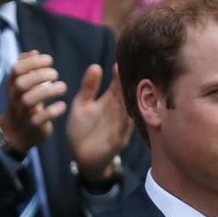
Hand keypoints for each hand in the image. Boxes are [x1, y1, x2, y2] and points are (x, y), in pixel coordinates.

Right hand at [0, 50, 67, 154]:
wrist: (16, 133)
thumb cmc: (23, 104)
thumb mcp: (21, 85)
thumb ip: (27, 68)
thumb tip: (34, 52)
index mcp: (12, 85)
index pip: (17, 69)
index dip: (33, 62)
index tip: (49, 60)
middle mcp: (14, 98)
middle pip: (21, 83)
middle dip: (39, 75)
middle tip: (56, 74)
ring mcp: (21, 113)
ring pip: (29, 100)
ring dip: (47, 91)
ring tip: (63, 87)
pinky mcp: (31, 126)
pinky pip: (39, 119)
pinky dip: (51, 112)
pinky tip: (62, 106)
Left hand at [66, 63, 131, 181]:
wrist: (81, 156)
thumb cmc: (82, 128)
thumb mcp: (82, 105)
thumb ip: (88, 87)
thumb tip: (96, 66)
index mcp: (110, 100)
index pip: (118, 84)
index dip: (120, 73)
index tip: (121, 60)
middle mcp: (120, 111)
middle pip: (129, 96)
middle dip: (132, 85)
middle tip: (134, 70)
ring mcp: (122, 126)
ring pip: (132, 112)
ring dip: (135, 103)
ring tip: (136, 89)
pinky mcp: (119, 140)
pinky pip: (126, 132)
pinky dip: (127, 124)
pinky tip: (128, 116)